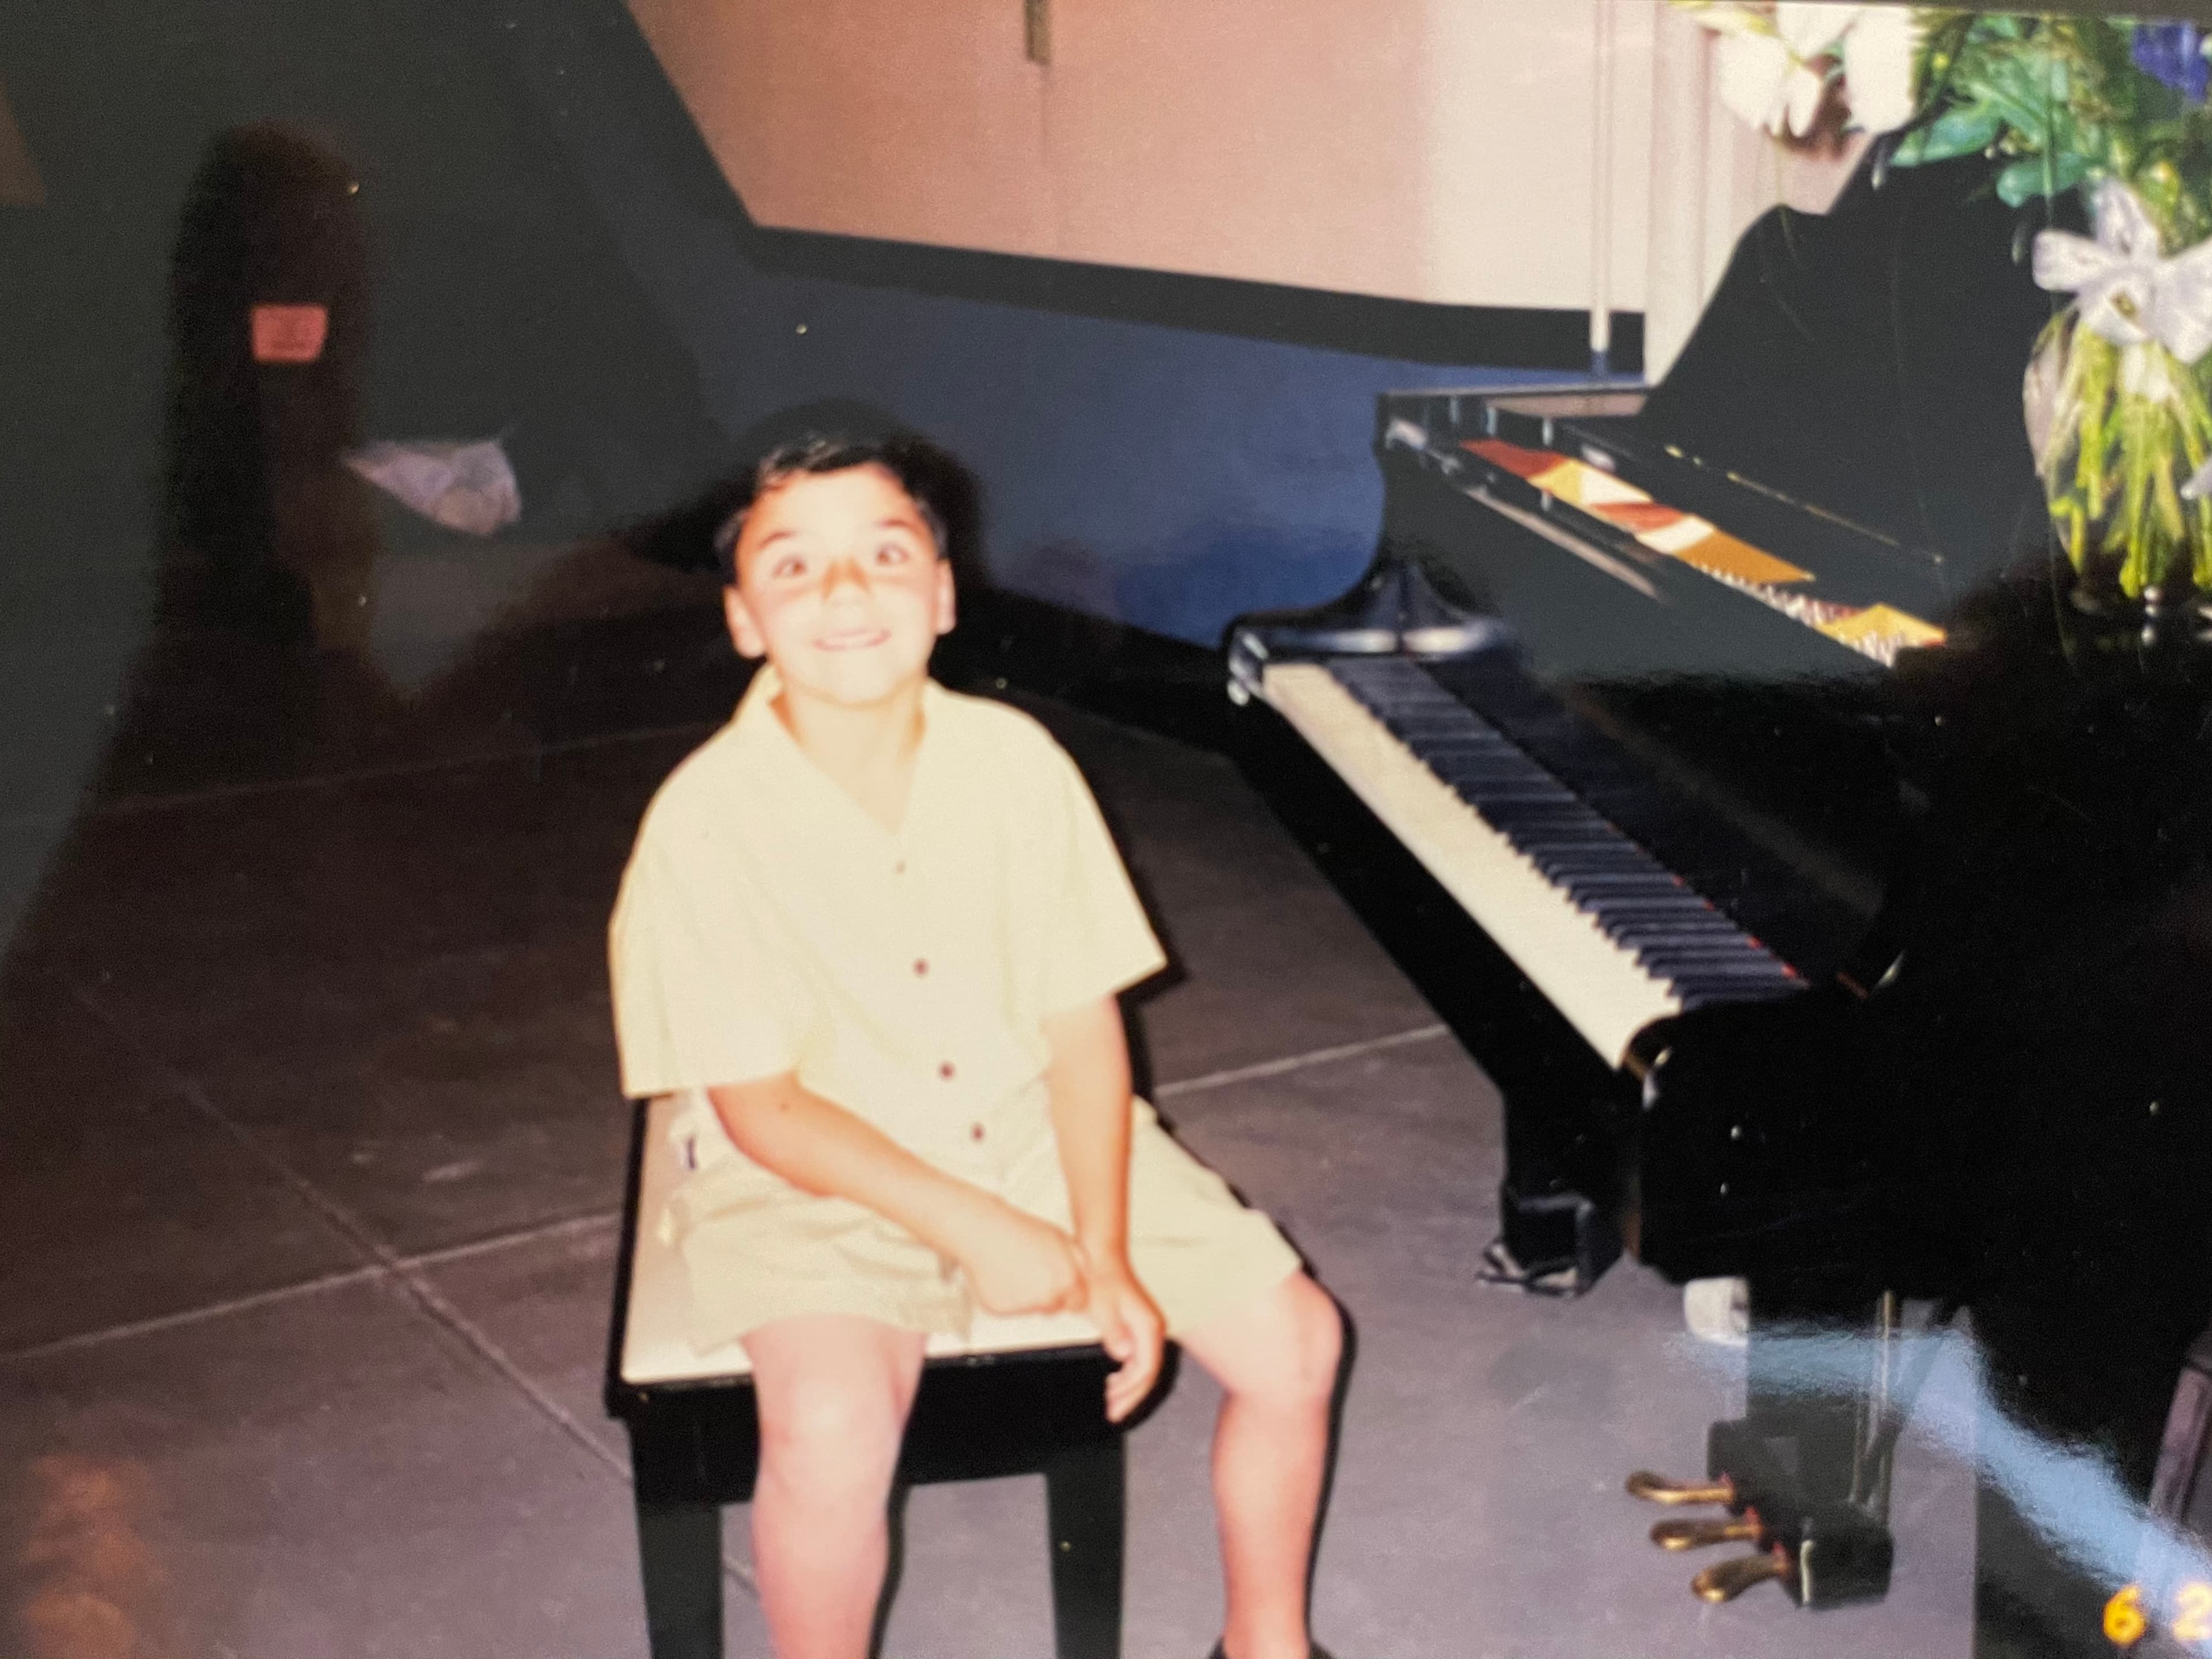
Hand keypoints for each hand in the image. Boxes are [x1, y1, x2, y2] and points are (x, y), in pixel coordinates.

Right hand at [956, 1198, 1088, 1316]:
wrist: (983, 1231)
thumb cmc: (1020, 1230)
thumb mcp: (1059, 1238)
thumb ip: (1077, 1262)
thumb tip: (1087, 1278)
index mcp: (1066, 1280)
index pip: (1078, 1302)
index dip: (1070, 1292)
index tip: (1060, 1281)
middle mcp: (1047, 1298)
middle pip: (1054, 1307)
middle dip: (1049, 1294)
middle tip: (1033, 1270)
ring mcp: (1023, 1307)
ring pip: (1032, 1308)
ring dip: (1028, 1296)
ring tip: (1015, 1268)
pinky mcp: (1001, 1310)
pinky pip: (1010, 1309)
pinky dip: (1007, 1297)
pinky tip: (1001, 1274)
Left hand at [1075, 1247, 1164, 1421]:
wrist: (1102, 1257)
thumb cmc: (1101, 1279)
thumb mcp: (1102, 1306)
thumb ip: (1114, 1332)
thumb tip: (1124, 1356)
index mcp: (1149, 1326)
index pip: (1147, 1371)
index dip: (1132, 1393)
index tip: (1114, 1408)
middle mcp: (1154, 1329)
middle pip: (1148, 1373)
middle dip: (1131, 1396)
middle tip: (1111, 1413)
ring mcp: (1147, 1328)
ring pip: (1144, 1367)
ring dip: (1128, 1387)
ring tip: (1110, 1401)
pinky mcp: (1139, 1327)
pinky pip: (1139, 1358)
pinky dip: (1127, 1374)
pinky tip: (1114, 1380)